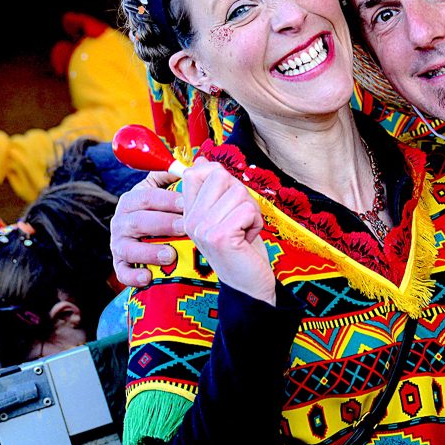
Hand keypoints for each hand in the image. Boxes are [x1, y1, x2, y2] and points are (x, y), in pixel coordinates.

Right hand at [111, 171, 183, 286]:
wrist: (156, 242)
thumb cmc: (167, 213)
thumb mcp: (171, 194)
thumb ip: (182, 179)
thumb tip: (201, 162)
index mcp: (133, 200)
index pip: (146, 196)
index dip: (166, 199)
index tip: (187, 203)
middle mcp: (122, 221)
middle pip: (138, 220)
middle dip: (162, 223)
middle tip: (184, 227)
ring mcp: (119, 244)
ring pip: (128, 247)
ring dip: (149, 252)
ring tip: (171, 255)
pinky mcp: (120, 265)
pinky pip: (122, 272)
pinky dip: (133, 276)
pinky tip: (148, 277)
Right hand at [181, 158, 275, 303]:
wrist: (249, 284)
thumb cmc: (241, 248)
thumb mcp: (226, 213)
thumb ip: (215, 188)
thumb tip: (202, 160)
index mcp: (189, 212)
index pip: (196, 172)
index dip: (220, 177)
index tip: (228, 199)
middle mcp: (190, 220)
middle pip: (220, 176)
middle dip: (241, 195)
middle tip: (240, 219)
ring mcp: (202, 228)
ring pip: (238, 191)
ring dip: (251, 210)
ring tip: (244, 231)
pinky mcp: (219, 236)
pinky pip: (247, 209)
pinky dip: (256, 222)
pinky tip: (247, 239)